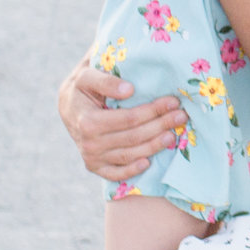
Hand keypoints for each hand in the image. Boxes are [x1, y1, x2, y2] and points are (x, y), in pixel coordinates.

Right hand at [57, 64, 182, 181]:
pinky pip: (116, 174)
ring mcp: (92, 158)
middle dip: (160, 126)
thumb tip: (129, 90)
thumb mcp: (86, 76)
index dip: (153, 111)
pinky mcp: (95, 167)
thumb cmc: (82, 87)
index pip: (128, 119)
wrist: (67, 107)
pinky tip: (149, 162)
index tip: (173, 101)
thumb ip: (105, 80)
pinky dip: (133, 170)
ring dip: (155, 146)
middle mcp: (89, 144)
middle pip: (134, 137)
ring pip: (130, 155)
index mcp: (87, 122)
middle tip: (181, 116)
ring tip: (174, 134)